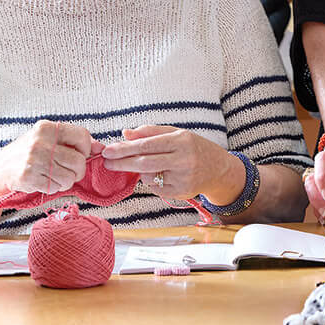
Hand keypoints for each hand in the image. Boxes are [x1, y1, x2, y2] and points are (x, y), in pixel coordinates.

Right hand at [0, 120, 97, 197]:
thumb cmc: (25, 155)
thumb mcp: (47, 140)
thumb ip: (73, 141)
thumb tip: (101, 147)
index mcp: (46, 128)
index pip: (82, 136)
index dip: (86, 149)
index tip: (79, 155)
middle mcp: (40, 141)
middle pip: (78, 160)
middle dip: (78, 171)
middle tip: (68, 172)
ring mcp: (34, 159)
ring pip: (70, 176)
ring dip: (66, 181)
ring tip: (54, 177)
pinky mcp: (29, 177)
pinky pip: (56, 187)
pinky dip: (54, 188)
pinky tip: (44, 181)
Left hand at [100, 126, 242, 205]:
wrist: (218, 169)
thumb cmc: (195, 148)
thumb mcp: (177, 134)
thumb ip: (151, 132)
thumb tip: (125, 133)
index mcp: (182, 141)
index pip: (147, 145)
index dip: (125, 148)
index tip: (108, 150)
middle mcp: (184, 160)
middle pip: (144, 163)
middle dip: (122, 163)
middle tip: (106, 162)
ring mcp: (183, 178)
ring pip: (149, 177)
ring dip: (142, 172)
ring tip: (154, 166)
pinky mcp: (181, 193)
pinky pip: (156, 188)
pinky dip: (153, 181)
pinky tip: (165, 175)